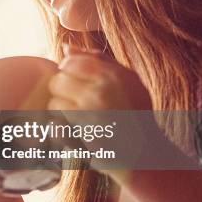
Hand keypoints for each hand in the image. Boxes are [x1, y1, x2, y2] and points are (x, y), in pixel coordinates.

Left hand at [47, 45, 156, 180]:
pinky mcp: (82, 138)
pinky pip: (55, 127)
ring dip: (62, 113)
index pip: (69, 62)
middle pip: (57, 82)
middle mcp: (100, 92)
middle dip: (62, 91)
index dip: (68, 72)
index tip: (77, 84)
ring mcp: (90, 117)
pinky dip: (61, 131)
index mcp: (111, 75)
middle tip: (77, 103)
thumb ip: (98, 59)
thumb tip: (65, 47)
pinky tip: (77, 134)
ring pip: (54, 105)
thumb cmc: (136, 113)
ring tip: (81, 120)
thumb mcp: (128, 79)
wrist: (147, 154)